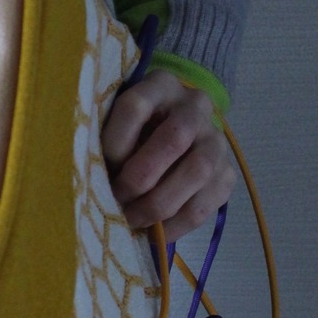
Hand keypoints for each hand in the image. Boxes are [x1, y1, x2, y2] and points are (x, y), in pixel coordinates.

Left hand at [100, 69, 235, 245]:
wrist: (175, 127)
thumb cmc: (132, 128)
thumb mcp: (115, 119)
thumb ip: (106, 138)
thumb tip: (89, 175)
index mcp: (160, 84)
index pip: (136, 106)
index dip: (115, 140)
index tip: (97, 164)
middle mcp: (195, 106)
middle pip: (173, 139)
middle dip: (139, 177)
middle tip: (115, 199)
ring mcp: (216, 139)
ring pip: (197, 171)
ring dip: (158, 204)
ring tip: (131, 220)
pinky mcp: (227, 172)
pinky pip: (207, 203)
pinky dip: (177, 224)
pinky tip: (155, 233)